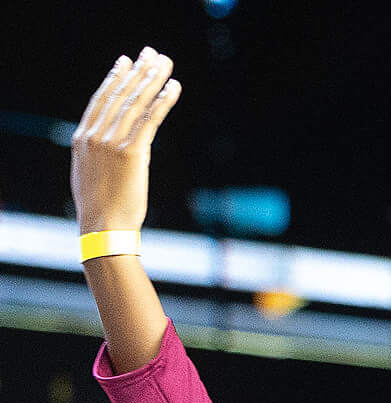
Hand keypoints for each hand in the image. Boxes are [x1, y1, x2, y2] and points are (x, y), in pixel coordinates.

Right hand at [71, 50, 180, 233]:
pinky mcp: (132, 153)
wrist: (103, 227)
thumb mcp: (91, 174)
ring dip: (153, 80)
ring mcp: (112, 143)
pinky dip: (163, 102)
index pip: (101, 99)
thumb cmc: (101, 208)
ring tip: (166, 63)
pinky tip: (174, 88)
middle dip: (138, 72)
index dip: (115, 78)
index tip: (126, 61)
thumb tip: (105, 150)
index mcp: (82, 138)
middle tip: (151, 53)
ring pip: (135, 103)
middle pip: (120, 95)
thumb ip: (97, 155)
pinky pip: (150, 120)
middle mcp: (95, 135)